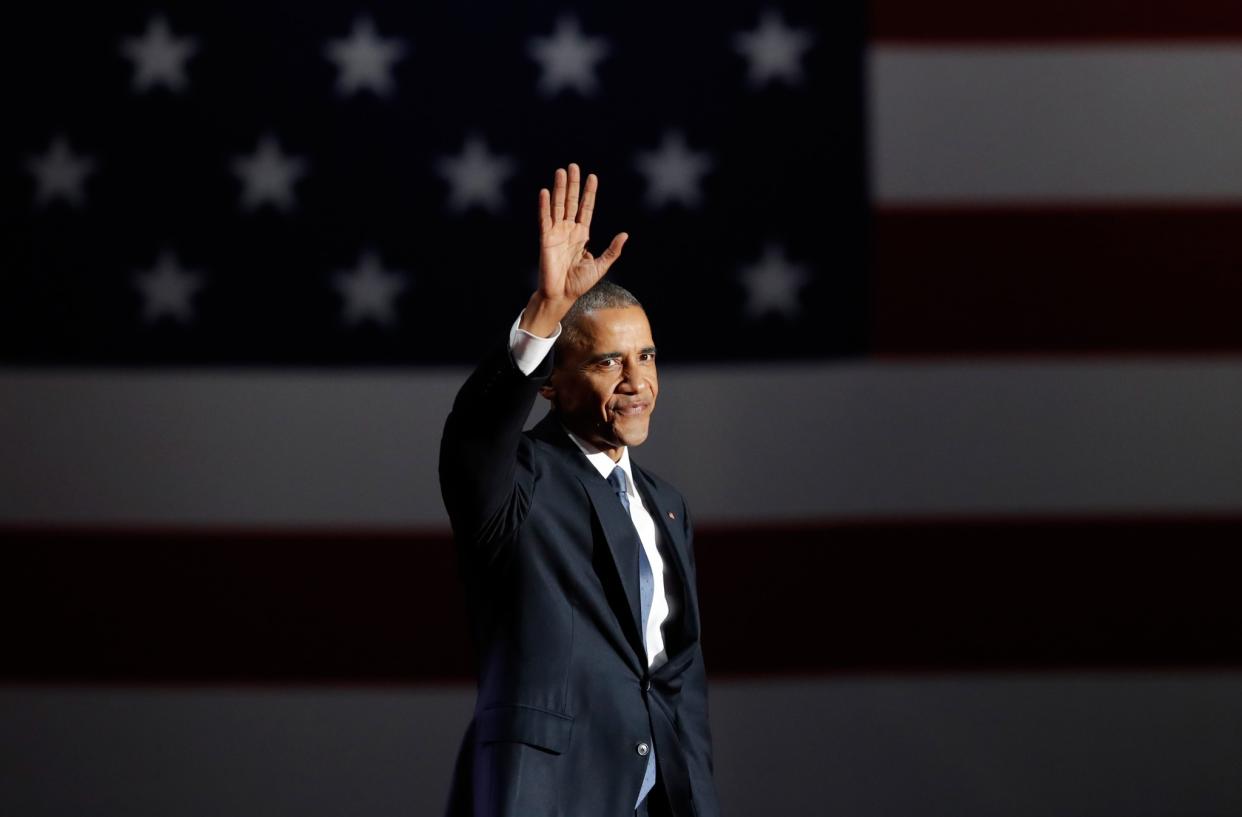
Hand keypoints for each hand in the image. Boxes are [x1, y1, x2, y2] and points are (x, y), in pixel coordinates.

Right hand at [522, 163, 627, 334]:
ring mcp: (556, 233)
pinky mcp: (546, 239)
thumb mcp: (601, 266)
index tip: (592, 177)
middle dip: (572, 184)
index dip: (589, 193)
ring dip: (559, 189)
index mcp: (581, 235)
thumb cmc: (579, 283)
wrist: (562, 295)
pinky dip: (544, 206)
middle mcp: (568, 230)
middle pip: (570, 202)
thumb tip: (625, 234)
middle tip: (573, 166)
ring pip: (558, 206)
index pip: (585, 208)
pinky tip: (544, 191)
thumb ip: (612, 250)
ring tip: (560, 171)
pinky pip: (545, 219)